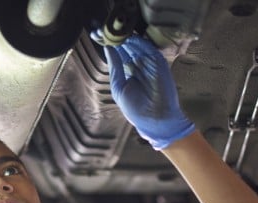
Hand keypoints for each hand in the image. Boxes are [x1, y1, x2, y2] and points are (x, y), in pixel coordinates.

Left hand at [103, 35, 194, 149]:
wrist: (154, 118)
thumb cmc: (135, 107)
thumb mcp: (119, 86)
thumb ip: (115, 66)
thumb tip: (108, 48)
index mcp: (129, 70)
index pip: (120, 53)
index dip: (111, 44)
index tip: (99, 35)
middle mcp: (140, 63)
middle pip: (127, 46)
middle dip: (116, 38)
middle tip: (104, 30)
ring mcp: (149, 62)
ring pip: (137, 44)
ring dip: (125, 38)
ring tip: (113, 32)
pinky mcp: (158, 61)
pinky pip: (148, 48)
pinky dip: (138, 42)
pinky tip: (127, 39)